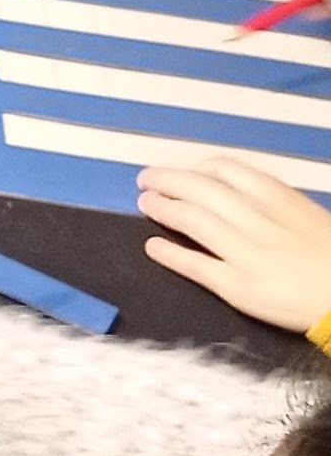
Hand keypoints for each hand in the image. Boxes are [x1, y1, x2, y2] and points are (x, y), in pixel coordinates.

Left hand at [137, 153, 330, 327]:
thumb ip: (274, 202)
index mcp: (280, 199)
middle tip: (146, 179)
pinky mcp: (238, 287)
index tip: (182, 170)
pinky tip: (153, 246)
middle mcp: (259, 221)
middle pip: (200, 189)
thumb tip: (234, 191)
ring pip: (192, 221)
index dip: (196, 168)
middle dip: (168, 181)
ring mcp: (245, 254)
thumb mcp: (309, 216)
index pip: (226, 169)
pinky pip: (195, 265)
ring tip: (146, 203)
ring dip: (163, 208)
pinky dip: (168, 252)